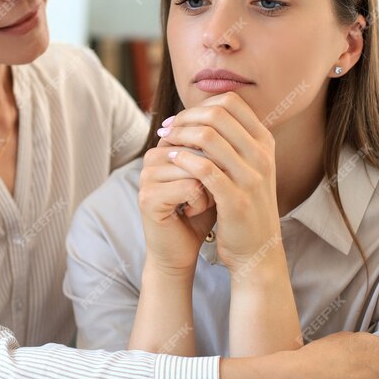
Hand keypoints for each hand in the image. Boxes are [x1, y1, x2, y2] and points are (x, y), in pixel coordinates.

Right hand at [138, 143, 216, 273]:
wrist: (183, 250)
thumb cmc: (201, 212)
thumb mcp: (213, 176)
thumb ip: (217, 151)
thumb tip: (232, 128)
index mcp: (166, 146)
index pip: (201, 133)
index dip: (218, 157)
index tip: (215, 178)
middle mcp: (152, 156)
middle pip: (199, 149)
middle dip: (215, 173)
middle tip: (211, 194)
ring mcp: (146, 176)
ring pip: (196, 167)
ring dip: (210, 189)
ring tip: (201, 203)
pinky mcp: (147, 196)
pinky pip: (189, 187)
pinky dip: (201, 202)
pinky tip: (193, 212)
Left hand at [156, 92, 280, 273]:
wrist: (257, 251)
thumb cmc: (245, 206)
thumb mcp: (249, 168)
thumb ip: (234, 141)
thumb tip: (204, 111)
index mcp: (265, 143)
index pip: (232, 102)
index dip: (200, 105)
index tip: (180, 118)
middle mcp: (262, 156)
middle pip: (218, 114)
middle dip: (185, 117)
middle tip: (166, 128)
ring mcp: (252, 177)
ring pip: (208, 137)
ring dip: (180, 136)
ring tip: (164, 142)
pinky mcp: (236, 200)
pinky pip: (204, 168)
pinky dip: (183, 159)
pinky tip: (170, 159)